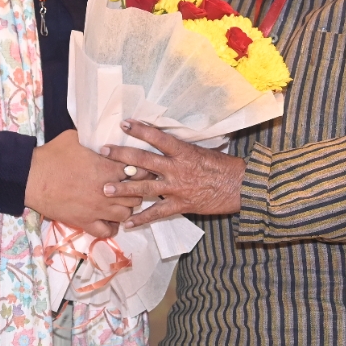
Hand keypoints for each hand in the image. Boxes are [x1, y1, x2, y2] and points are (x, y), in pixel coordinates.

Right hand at [26, 129, 143, 238]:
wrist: (31, 178)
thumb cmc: (52, 156)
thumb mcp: (75, 138)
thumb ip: (93, 137)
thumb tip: (100, 129)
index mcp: (107, 169)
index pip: (139, 172)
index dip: (141, 170)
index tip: (137, 169)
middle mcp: (108, 191)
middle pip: (136, 195)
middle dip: (136, 190)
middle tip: (130, 186)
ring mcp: (98, 209)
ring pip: (126, 214)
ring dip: (126, 208)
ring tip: (121, 202)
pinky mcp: (85, 222)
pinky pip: (108, 231)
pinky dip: (112, 227)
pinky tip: (110, 220)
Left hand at [100, 120, 245, 227]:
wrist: (242, 187)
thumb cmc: (226, 167)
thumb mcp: (205, 151)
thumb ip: (184, 150)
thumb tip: (168, 142)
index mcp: (184, 152)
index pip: (158, 138)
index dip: (140, 130)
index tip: (124, 123)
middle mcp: (177, 168)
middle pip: (144, 160)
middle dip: (122, 155)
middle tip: (103, 151)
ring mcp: (177, 188)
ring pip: (145, 188)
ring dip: (124, 189)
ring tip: (106, 189)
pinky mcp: (181, 205)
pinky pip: (157, 213)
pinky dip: (142, 218)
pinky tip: (128, 223)